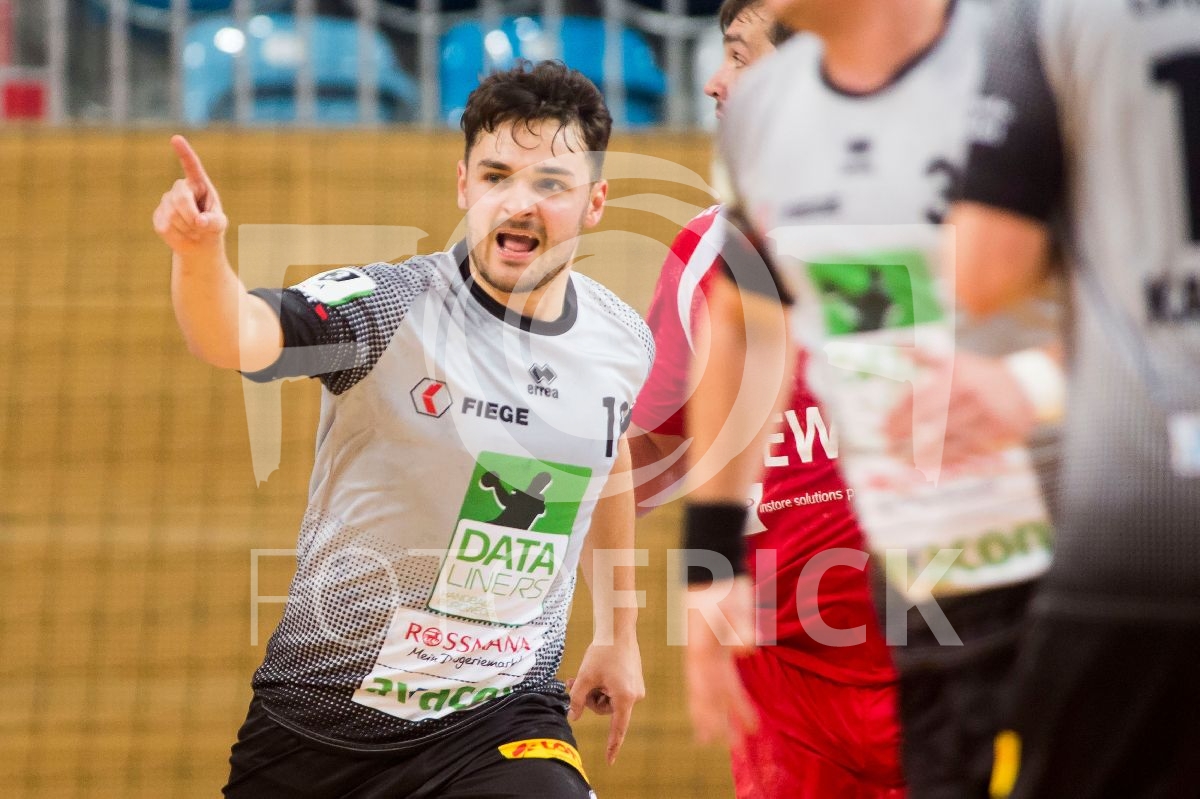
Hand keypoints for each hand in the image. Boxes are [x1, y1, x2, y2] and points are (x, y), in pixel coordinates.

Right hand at [152, 135, 227, 257]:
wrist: (198, 243)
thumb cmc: (211, 227)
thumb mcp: (219, 224)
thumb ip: (213, 222)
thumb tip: (199, 221)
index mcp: (199, 184)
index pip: (191, 166)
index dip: (184, 153)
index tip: (176, 139)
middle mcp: (181, 188)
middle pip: (180, 197)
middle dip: (191, 214)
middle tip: (200, 226)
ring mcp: (167, 201)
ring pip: (173, 214)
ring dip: (187, 227)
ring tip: (193, 230)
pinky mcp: (158, 216)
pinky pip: (165, 226)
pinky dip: (178, 235)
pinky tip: (182, 233)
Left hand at [567, 635, 644, 764]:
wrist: (618, 629)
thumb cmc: (602, 652)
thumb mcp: (585, 677)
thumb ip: (577, 700)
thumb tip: (572, 718)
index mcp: (624, 698)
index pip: (617, 729)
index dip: (613, 746)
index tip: (610, 762)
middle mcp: (634, 696)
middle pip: (605, 710)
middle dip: (589, 698)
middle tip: (572, 682)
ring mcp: (636, 688)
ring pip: (609, 700)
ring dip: (594, 690)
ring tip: (581, 674)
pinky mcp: (634, 681)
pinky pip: (615, 691)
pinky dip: (602, 685)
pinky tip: (594, 672)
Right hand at [684, 575, 757, 746]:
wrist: (716, 568)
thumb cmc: (719, 585)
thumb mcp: (730, 602)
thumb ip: (739, 625)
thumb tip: (746, 650)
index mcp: (701, 648)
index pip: (704, 686)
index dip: (707, 710)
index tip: (709, 734)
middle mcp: (704, 654)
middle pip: (710, 693)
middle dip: (717, 720)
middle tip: (726, 745)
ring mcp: (713, 651)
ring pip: (719, 689)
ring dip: (728, 713)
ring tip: (741, 736)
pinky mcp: (723, 646)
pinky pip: (727, 678)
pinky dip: (733, 696)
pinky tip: (741, 709)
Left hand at [884, 349, 1036, 466]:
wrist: (1025, 386)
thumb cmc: (980, 375)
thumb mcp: (956, 360)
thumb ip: (925, 356)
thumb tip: (898, 349)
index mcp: (956, 375)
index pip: (920, 397)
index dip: (899, 414)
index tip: (884, 427)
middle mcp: (971, 393)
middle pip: (931, 419)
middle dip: (906, 434)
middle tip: (889, 445)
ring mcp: (986, 413)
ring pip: (949, 437)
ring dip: (924, 451)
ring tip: (905, 458)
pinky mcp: (999, 430)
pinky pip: (969, 447)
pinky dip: (948, 457)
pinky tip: (932, 463)